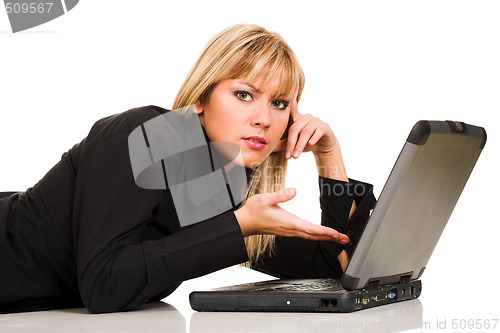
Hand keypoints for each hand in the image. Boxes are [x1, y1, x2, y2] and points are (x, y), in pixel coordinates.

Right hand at [234, 187, 348, 243]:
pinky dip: (316, 235)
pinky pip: (305, 235)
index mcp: (288, 222)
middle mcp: (290, 229)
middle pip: (314, 235)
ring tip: (338, 238)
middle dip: (331, 237)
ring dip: (325, 237)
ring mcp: (289, 231)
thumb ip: (280, 195)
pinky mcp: (287, 230)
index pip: (310, 229)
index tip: (336, 234)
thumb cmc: (253, 211)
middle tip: (345, 239)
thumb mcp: (265, 199)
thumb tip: (294, 190)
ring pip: (311, 236)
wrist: (244, 222)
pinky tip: (321, 234)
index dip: (325, 232)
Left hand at [273, 88, 338, 158]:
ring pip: (305, 132)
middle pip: (295, 128)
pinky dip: (313, 138)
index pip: (292, 105)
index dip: (290, 96)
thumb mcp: (292, 145)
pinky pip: (317, 131)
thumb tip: (268, 148)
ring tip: (296, 156)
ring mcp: (316, 121)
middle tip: (289, 155)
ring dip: (300, 145)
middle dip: (291, 143)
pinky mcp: (325, 127)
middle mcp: (306, 117)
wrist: (323, 147)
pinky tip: (311, 144)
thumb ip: (282, 144)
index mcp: (297, 118)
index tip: (290, 85)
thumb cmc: (306, 143)